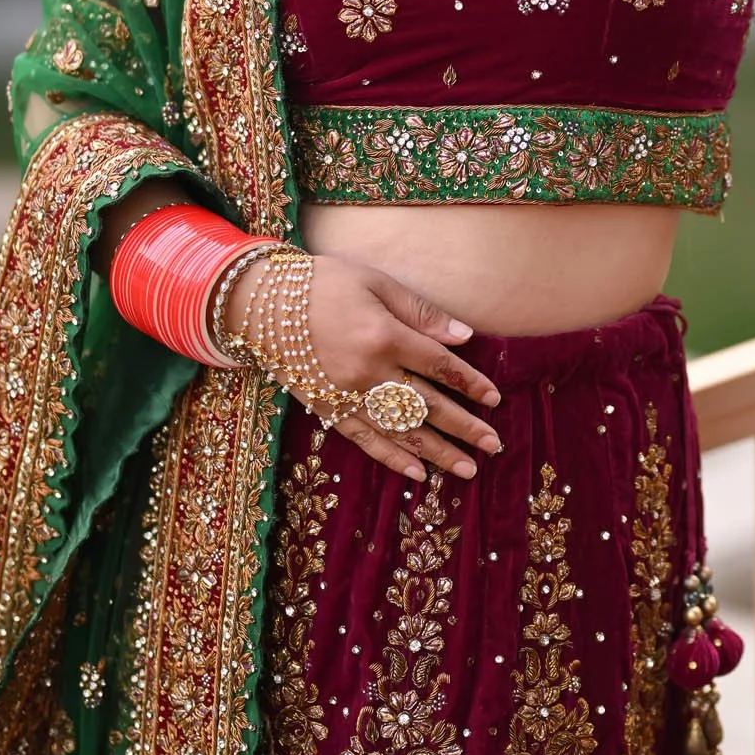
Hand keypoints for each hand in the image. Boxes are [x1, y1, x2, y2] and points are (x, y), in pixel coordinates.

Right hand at [225, 253, 502, 483]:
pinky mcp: (327, 410)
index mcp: (384, 336)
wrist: (260, 302)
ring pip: (400, 431)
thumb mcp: (375, 282)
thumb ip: (420, 311)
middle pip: (426, 406)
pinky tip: (417, 473)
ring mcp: (346, 396)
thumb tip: (463, 335)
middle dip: (463, 427)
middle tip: (493, 445)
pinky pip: (365, 440)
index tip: (494, 399)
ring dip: (436, 452)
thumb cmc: (323, 282)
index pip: (439, 366)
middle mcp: (368, 373)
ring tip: (466, 469)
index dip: (470, 383)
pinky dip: (392, 458)